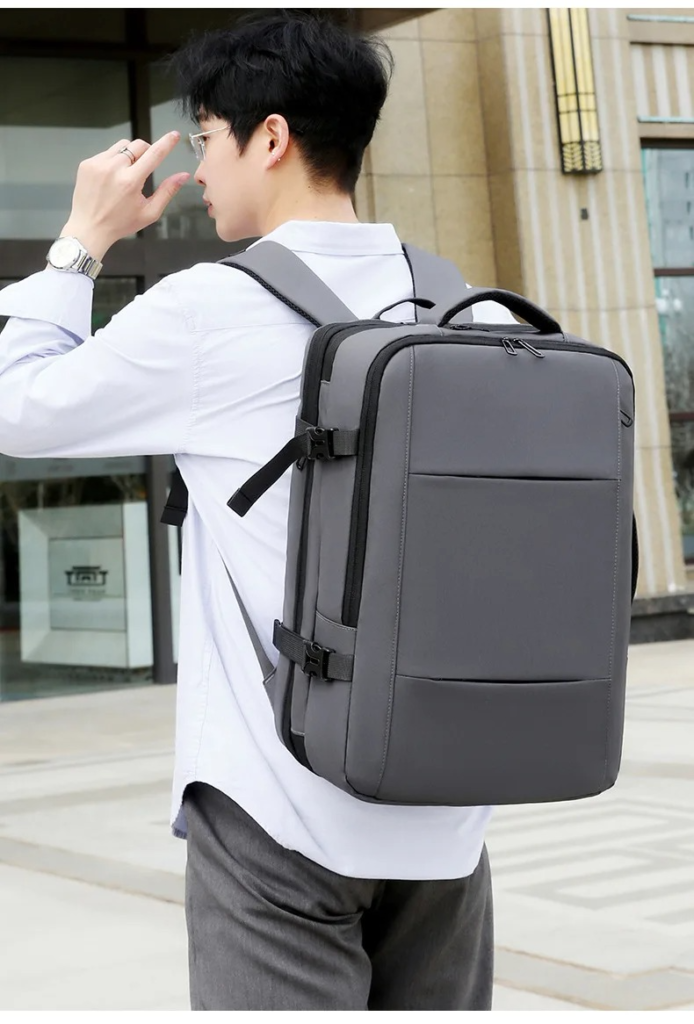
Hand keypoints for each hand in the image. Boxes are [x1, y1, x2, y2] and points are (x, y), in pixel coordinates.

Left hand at [59, 132, 190, 260]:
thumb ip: (167, 192)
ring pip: (122, 146)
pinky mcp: (87, 163)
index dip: (166, 143)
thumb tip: (183, 175)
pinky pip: (107, 152)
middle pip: (138, 145)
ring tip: (126, 174)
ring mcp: (98, 164)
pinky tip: (110, 179)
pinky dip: (113, 161)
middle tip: (144, 168)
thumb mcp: (149, 213)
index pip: (154, 155)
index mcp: (131, 182)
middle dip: (146, 152)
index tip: (174, 135)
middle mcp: (114, 168)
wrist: (89, 228)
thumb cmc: (121, 223)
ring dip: (129, 155)